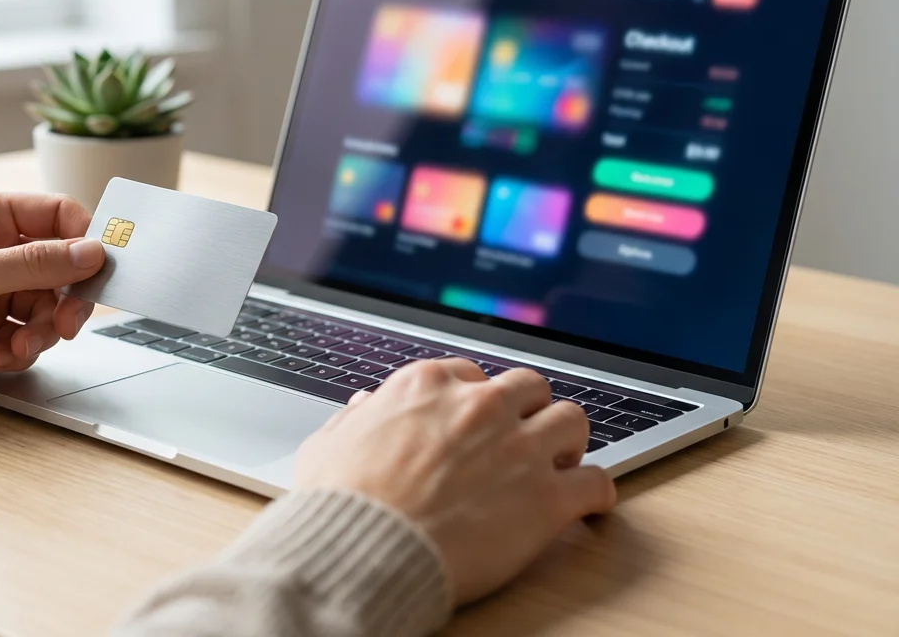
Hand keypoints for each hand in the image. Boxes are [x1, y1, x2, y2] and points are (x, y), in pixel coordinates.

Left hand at [0, 193, 104, 397]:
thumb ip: (34, 264)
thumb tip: (91, 252)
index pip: (59, 217)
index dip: (84, 244)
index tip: (97, 275)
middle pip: (60, 269)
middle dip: (64, 301)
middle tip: (66, 326)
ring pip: (46, 308)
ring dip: (40, 333)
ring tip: (15, 349)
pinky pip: (24, 336)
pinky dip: (19, 350)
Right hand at [294, 358, 616, 604]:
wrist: (365, 549)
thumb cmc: (340, 503)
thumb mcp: (328, 445)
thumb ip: (353, 421)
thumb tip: (364, 409)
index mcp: (426, 386)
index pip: (470, 375)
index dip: (475, 400)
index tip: (475, 422)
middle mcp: (479, 406)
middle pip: (528, 387)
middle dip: (527, 410)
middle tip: (522, 437)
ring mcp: (518, 449)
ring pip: (572, 419)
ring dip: (567, 440)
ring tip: (561, 462)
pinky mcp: (547, 498)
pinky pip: (596, 482)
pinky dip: (597, 493)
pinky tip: (590, 505)